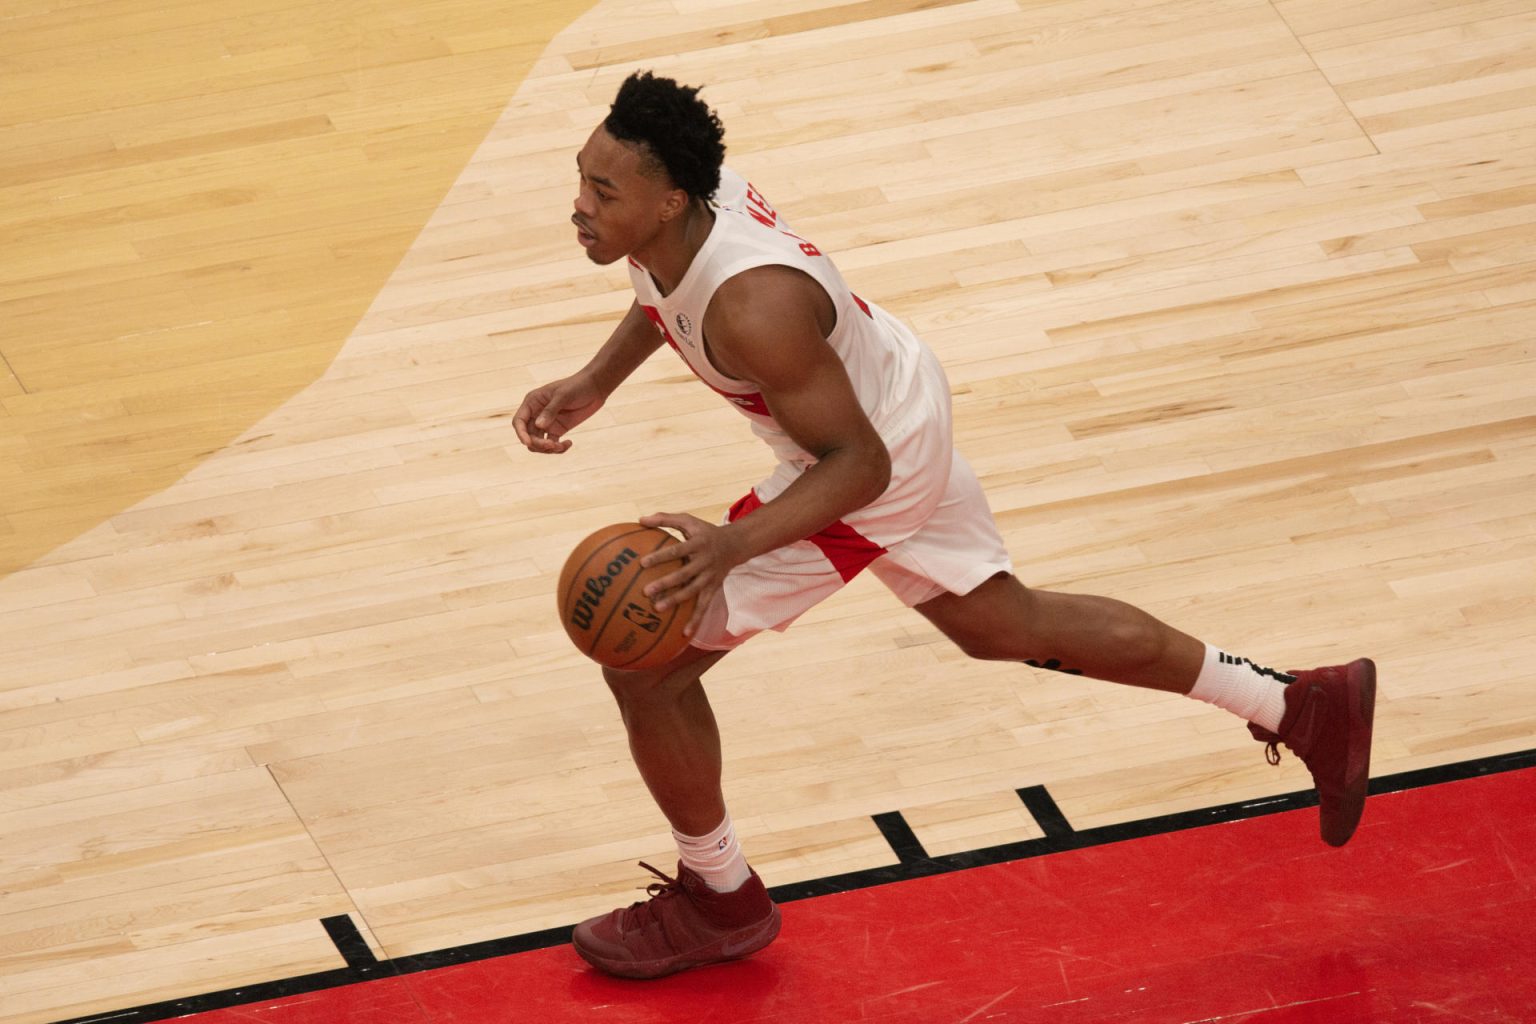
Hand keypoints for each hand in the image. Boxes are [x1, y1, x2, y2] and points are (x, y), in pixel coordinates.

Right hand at [512, 373, 606, 453]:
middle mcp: (536, 414)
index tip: (528, 443)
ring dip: (547, 449)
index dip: (520, 433)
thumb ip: (550, 410)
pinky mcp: (558, 430)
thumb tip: (539, 426)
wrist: (595, 387)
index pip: (519, 421)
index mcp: (532, 402)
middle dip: (537, 444)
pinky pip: (552, 445)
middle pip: (528, 435)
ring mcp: (547, 423)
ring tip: (562, 446)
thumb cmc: (577, 386)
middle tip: (552, 445)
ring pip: (538, 443)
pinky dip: (558, 449)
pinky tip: (569, 443)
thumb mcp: (563, 396)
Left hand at [638, 512, 750, 637]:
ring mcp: (710, 577)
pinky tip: (684, 633)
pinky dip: (696, 620)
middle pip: (684, 574)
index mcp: (698, 544)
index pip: (677, 550)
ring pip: (692, 591)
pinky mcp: (713, 589)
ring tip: (657, 609)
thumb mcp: (688, 520)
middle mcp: (705, 561)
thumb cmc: (704, 532)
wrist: (735, 544)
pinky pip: (704, 606)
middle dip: (666, 583)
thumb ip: (665, 518)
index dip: (661, 557)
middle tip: (646, 591)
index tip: (642, 563)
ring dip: (676, 601)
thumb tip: (640, 519)